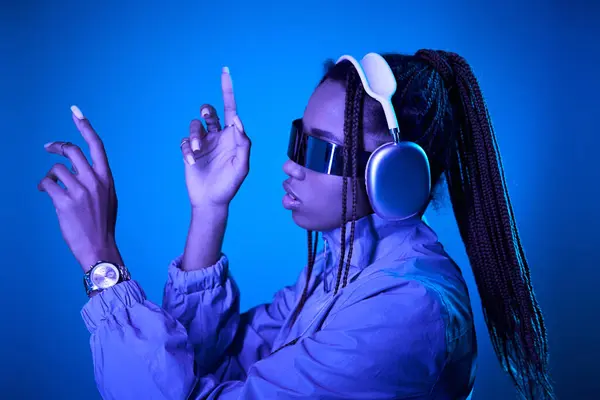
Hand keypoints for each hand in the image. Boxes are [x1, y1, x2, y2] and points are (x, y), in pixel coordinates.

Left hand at [38, 106, 121, 271]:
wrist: (99, 247)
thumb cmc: (102, 224)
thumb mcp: (108, 198)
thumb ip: (96, 181)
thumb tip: (78, 169)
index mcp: (107, 178)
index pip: (96, 145)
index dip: (84, 126)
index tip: (75, 111)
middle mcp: (95, 181)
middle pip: (72, 150)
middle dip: (57, 146)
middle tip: (48, 147)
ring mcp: (80, 191)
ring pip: (57, 169)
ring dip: (50, 176)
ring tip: (50, 187)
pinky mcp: (65, 202)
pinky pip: (48, 184)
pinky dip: (45, 187)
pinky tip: (47, 193)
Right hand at [180, 67, 250, 208]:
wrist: (211, 201)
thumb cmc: (229, 185)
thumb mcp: (242, 166)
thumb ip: (243, 143)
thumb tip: (238, 121)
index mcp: (233, 136)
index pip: (231, 108)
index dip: (228, 90)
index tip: (225, 71)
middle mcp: (218, 136)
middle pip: (210, 112)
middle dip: (207, 111)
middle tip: (209, 119)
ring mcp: (203, 144)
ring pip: (195, 125)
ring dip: (195, 136)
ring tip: (197, 152)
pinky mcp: (190, 152)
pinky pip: (184, 142)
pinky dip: (187, 150)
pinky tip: (192, 162)